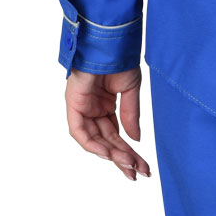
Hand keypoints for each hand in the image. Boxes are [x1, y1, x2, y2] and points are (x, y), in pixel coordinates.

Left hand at [64, 67, 151, 181]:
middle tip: (137, 173)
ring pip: (93, 140)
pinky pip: (79, 131)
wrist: (110, 42)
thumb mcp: (130, 91)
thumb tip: (135, 139)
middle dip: (122, 158)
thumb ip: (131, 116)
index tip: (142, 166)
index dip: (129, 152)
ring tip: (127, 165)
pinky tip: (108, 154)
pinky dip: (92, 144)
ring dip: (111, 154)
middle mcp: (92, 110)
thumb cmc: (119, 59)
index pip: (116, 135)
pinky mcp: (73, 104)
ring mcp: (82, 108)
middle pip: (107, 141)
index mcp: (105, 106)